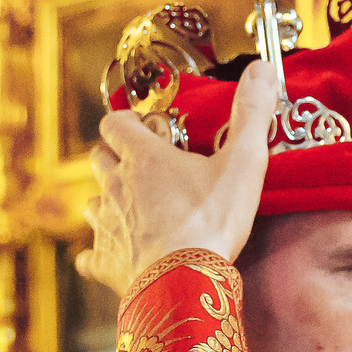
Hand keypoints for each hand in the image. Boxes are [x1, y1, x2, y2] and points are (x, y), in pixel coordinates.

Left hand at [77, 58, 279, 292]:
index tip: (144, 127)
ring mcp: (106, 223)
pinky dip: (99, 253)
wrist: (183, 281)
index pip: (115, 122)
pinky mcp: (105, 260)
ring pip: (92, 201)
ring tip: (133, 208)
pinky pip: (90, 255)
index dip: (126, 121)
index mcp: (143, 157)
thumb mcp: (243, 162)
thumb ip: (252, 114)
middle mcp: (115, 184)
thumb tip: (262, 70)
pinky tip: (113, 256)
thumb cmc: (211, 220)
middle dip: (114, 156)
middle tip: (142, 165)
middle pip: (98, 157)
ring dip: (107, 201)